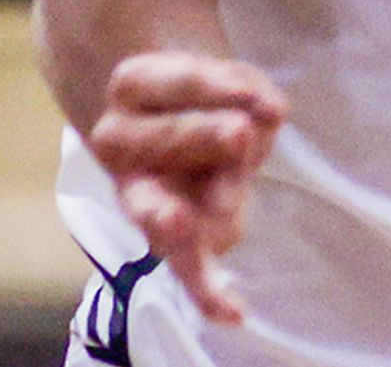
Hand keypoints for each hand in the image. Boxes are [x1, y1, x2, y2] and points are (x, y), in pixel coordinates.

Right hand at [91, 49, 286, 326]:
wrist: (175, 128)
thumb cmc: (203, 97)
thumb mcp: (225, 80)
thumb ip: (243, 92)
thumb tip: (269, 113)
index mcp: (134, 86)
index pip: (171, 80)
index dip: (210, 86)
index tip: (254, 97)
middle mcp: (121, 141)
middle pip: (162, 139)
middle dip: (201, 136)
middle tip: (239, 135)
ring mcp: (140, 194)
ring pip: (166, 204)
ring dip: (217, 195)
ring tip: (231, 206)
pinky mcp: (167, 237)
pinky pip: (182, 265)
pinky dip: (206, 289)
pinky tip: (232, 310)